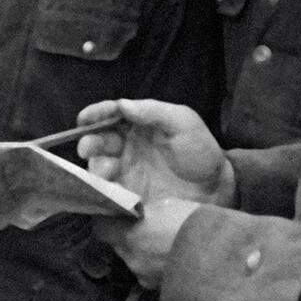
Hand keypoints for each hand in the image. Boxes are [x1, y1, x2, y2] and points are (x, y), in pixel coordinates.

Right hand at [77, 99, 233, 205]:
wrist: (215, 189)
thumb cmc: (200, 151)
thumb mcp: (182, 122)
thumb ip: (153, 111)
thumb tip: (122, 104)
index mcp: (138, 125)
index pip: (111, 115)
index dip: (96, 114)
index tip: (85, 118)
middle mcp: (126, 147)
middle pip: (99, 141)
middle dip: (90, 143)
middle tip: (88, 148)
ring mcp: (125, 172)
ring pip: (99, 166)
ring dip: (95, 167)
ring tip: (105, 171)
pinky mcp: (127, 196)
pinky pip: (107, 191)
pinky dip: (102, 189)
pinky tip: (107, 188)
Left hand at [94, 197, 201, 288]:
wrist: (221, 254)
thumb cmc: (193, 222)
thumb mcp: (167, 205)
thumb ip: (147, 212)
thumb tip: (139, 213)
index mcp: (128, 235)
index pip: (100, 229)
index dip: (106, 222)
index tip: (115, 216)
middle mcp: (131, 259)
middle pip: (119, 245)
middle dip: (130, 237)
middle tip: (148, 228)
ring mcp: (144, 277)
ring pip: (136, 261)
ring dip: (146, 253)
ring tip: (167, 244)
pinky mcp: (159, 289)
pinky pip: (151, 273)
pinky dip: (159, 266)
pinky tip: (176, 258)